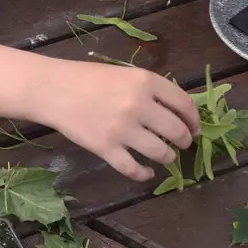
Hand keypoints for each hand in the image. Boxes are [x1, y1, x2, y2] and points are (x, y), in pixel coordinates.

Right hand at [34, 60, 200, 180]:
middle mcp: (139, 105)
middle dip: (184, 140)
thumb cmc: (87, 78)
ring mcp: (123, 129)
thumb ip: (150, 89)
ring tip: (166, 156)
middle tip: (182, 144)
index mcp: (146, 82)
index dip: (194, 119)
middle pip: (176, 131)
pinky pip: (133, 169)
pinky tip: (146, 172)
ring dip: (168, 157)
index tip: (195, 128)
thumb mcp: (125, 74)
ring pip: (160, 152)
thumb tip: (177, 111)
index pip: (184, 104)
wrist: (52, 89)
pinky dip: (143, 174)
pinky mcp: (106, 148)